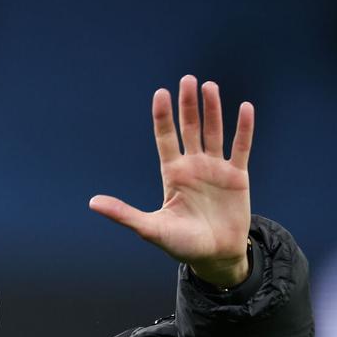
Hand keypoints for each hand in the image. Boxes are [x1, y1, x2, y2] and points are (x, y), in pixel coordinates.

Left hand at [88, 75, 253, 287]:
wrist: (215, 257)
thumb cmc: (181, 244)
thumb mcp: (150, 228)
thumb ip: (123, 213)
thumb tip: (92, 202)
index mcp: (172, 174)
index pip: (165, 138)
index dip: (163, 116)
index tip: (160, 93)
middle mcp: (193, 166)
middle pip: (190, 129)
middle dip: (188, 105)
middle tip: (187, 80)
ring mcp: (215, 169)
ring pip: (214, 133)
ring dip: (213, 110)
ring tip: (209, 86)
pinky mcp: (237, 177)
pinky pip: (241, 147)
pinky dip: (243, 129)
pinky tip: (244, 108)